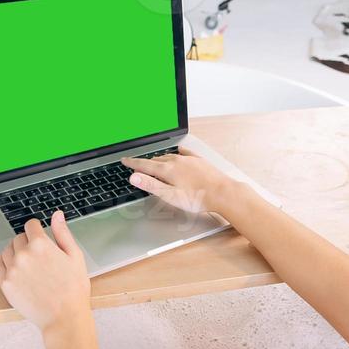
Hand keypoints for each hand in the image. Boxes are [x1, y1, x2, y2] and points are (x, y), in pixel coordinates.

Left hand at [0, 212, 89, 331]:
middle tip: (39, 257)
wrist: (64, 317)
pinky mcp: (5, 284)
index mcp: (41, 244)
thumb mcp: (75, 256)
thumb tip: (57, 214)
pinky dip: (7, 265)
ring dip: (16, 253)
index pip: (31, 225)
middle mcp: (23, 254)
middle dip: (28, 243)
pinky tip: (18, 272)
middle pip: (18, 238)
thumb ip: (63, 233)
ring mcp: (12, 270)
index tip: (40, 237)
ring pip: (7, 251)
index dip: (37, 230)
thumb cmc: (73, 289)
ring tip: (29, 265)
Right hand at [122, 147, 239, 215]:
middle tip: (136, 163)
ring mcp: (189, 160)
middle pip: (156, 160)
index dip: (133, 163)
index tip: (124, 160)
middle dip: (145, 162)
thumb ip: (151, 185)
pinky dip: (178, 152)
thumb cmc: (198, 198)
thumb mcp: (170, 195)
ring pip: (169, 157)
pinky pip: (186, 153)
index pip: (145, 165)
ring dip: (159, 159)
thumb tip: (133, 177)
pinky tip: (178, 151)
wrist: (223, 193)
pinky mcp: (200, 161)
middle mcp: (177, 161)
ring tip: (153, 161)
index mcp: (168, 170)